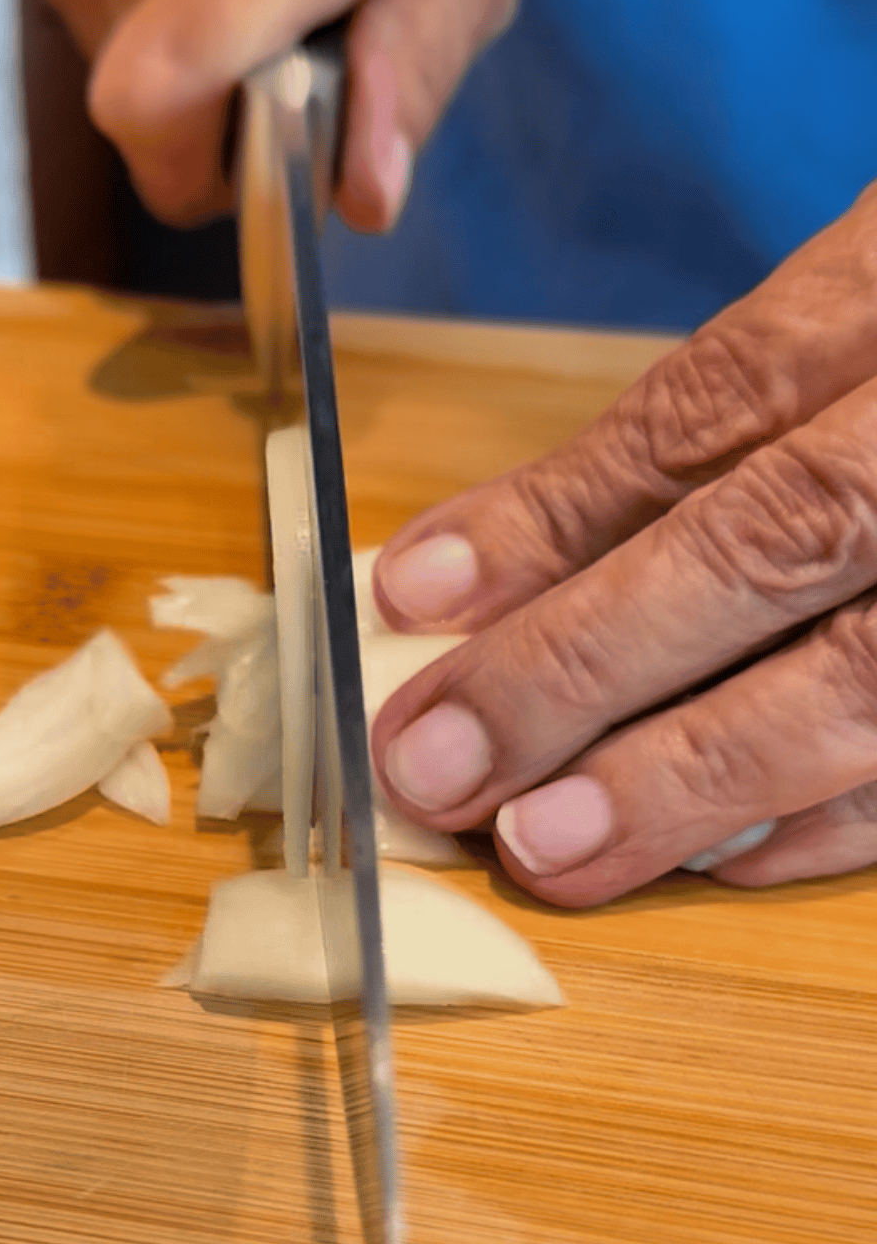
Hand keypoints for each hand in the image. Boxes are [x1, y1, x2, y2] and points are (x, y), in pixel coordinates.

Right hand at [14, 0, 516, 230]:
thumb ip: (419, 69)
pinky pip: (92, 28)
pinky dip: (149, 22)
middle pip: (142, 118)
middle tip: (287, 50)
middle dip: (215, 123)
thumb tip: (366, 193)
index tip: (266, 156)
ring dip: (188, 68)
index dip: (202, 176)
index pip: (155, 109)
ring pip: (118, 79)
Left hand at [369, 181, 876, 905]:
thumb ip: (734, 388)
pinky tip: (722, 855)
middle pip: (778, 543)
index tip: (411, 596)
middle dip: (591, 664)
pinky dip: (842, 818)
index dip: (557, 512)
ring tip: (547, 848)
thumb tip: (488, 548)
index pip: (717, 407)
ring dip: (699, 777)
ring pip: (874, 678)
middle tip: (436, 763)